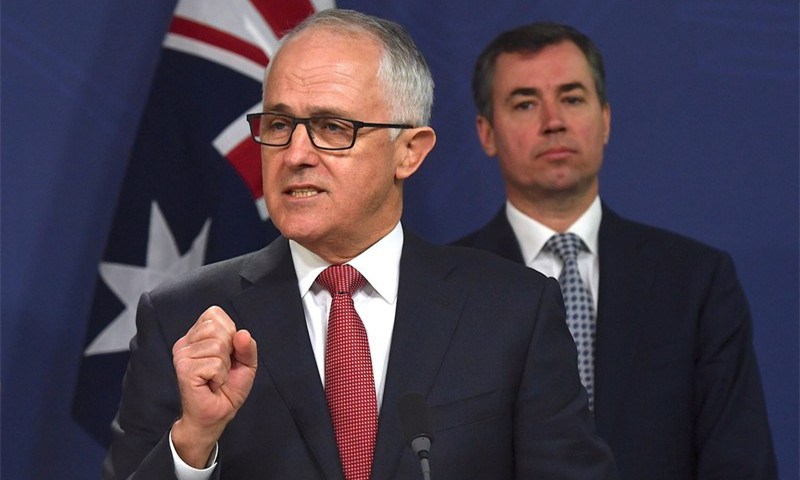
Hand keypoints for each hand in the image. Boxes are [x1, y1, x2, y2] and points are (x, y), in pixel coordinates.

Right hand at [171, 306, 257, 467]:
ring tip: (216, 377)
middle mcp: (185, 342)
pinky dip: (220, 377)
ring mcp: (182, 355)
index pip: (214, 314)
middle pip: (217, 327)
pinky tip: (212, 384)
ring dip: (225, 366)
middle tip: (222, 368)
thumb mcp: (246, 363)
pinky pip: (215, 364)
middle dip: (229, 350)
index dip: (230, 332)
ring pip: (218, 346)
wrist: (216, 415)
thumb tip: (242, 334)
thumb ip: (247, 346)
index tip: (227, 353)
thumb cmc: (227, 389)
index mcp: (196, 335)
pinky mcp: (184, 369)